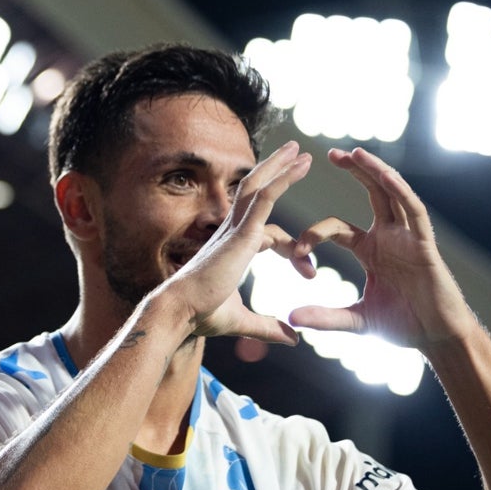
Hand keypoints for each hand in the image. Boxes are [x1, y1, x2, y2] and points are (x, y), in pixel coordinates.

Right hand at [162, 141, 314, 343]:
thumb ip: (268, 327)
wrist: (180, 313)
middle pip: (255, 192)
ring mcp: (235, 228)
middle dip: (275, 173)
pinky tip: (300, 164)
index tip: (310, 274)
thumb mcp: (242, 322)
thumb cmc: (201, 316)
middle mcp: (231, 231)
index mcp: (232, 248)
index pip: (267, 234)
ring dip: (280, 166)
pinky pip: (266, 197)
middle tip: (296, 157)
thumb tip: (293, 338)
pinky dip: (284, 178)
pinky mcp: (241, 232)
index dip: (292, 250)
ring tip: (300, 150)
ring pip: (259, 185)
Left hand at [287, 147, 477, 349]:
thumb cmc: (404, 325)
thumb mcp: (357, 320)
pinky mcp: (425, 245)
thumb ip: (327, 317)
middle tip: (330, 153)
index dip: (315, 233)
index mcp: (371, 249)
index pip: (338, 228)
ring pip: (392, 194)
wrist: (438, 338)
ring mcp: (408, 238)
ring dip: (375, 171)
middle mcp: (390, 236)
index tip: (295, 250)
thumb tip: (292, 319)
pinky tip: (385, 176)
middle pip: (371, 192)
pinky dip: (401, 192)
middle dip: (354, 171)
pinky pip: (414, 212)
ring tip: (355, 153)